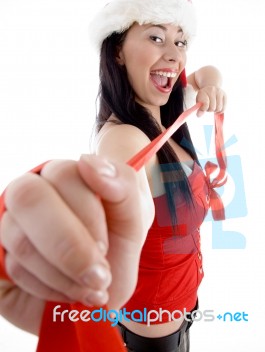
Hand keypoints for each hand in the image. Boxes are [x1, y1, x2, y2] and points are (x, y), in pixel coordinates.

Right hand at [0, 155, 148, 331]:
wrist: (104, 278)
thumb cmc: (117, 240)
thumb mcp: (133, 218)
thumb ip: (122, 186)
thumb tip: (87, 161)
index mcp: (64, 176)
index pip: (64, 174)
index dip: (85, 213)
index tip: (105, 247)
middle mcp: (31, 192)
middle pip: (29, 198)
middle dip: (67, 246)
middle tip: (97, 275)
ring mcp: (10, 222)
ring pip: (19, 239)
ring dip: (61, 274)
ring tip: (90, 288)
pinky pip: (10, 269)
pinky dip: (46, 290)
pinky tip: (68, 292)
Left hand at [196, 85, 226, 116]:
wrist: (210, 89)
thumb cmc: (203, 98)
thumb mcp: (199, 102)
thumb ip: (200, 109)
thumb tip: (198, 115)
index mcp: (203, 92)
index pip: (205, 105)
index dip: (204, 109)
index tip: (203, 108)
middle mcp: (212, 90)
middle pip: (212, 108)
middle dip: (210, 110)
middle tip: (208, 107)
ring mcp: (219, 92)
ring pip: (219, 108)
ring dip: (215, 110)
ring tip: (213, 106)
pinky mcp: (225, 95)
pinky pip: (224, 108)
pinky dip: (220, 111)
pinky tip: (217, 108)